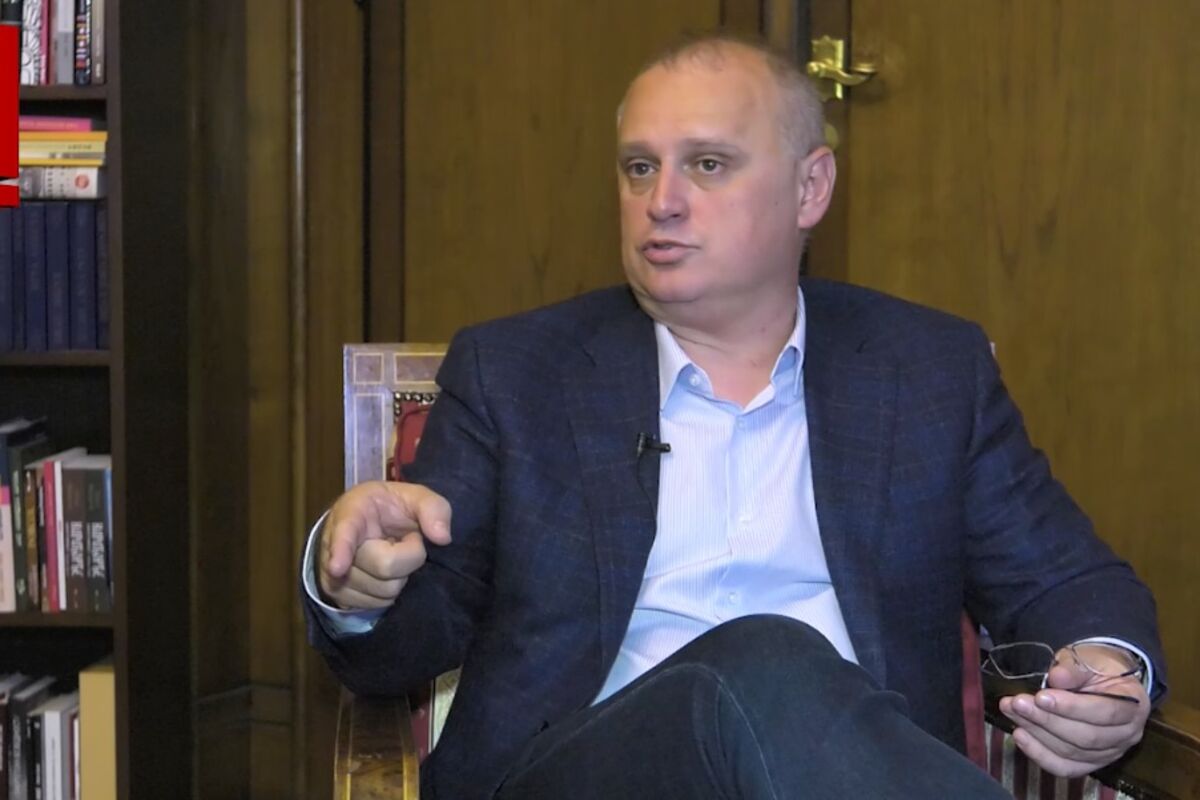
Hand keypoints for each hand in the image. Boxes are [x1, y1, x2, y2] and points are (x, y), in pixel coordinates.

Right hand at [318, 480, 451, 610]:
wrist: (366, 525)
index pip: (344, 534)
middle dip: (408, 556)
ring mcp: (333, 576)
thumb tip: (443, 538)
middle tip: (403, 540)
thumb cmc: (391, 509)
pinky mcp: (340, 598)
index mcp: (351, 513)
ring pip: (384, 590)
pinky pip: (378, 604)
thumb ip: (433, 509)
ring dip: (400, 575)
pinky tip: (384, 572)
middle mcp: (333, 547)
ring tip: (391, 553)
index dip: (340, 551)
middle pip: (384, 566)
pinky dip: (389, 590)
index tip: (337, 568)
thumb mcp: (415, 497)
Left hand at [1000, 643, 1149, 776]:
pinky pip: (1065, 767)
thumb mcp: (1088, 659)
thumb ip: (1074, 669)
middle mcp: (1127, 734)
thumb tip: (1057, 677)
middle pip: (1086, 736)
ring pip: (1073, 752)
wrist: (1103, 679)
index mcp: (1133, 705)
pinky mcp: (1091, 763)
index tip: (1041, 697)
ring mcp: (1110, 753)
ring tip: (1012, 712)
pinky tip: (1019, 736)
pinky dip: (1040, 754)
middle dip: (1046, 720)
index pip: (1105, 712)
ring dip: (1037, 733)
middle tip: (1017, 703)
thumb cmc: (1096, 668)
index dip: (1071, 707)